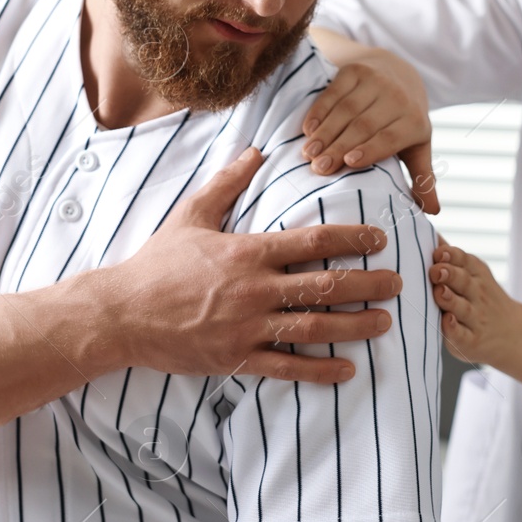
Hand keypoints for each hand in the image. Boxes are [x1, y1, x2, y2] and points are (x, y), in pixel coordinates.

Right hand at [104, 147, 400, 383]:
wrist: (122, 314)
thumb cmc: (156, 264)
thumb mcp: (190, 215)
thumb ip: (227, 184)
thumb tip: (254, 151)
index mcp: (247, 252)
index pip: (312, 240)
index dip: (352, 237)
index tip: (380, 238)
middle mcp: (254, 289)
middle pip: (324, 285)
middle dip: (368, 284)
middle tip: (399, 283)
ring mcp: (247, 326)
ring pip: (314, 328)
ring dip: (354, 326)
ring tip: (384, 323)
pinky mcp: (237, 357)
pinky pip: (287, 368)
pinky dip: (319, 370)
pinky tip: (347, 370)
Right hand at [300, 51, 439, 214]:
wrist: (399, 72)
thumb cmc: (405, 121)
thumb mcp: (417, 146)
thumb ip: (422, 177)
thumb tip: (433, 211)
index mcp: (415, 121)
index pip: (390, 137)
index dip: (370, 149)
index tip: (349, 163)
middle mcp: (397, 97)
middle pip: (363, 125)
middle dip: (339, 147)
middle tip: (319, 168)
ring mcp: (376, 80)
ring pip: (345, 110)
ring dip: (325, 133)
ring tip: (308, 154)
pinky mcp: (355, 70)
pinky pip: (333, 92)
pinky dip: (319, 111)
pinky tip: (307, 129)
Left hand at [430, 241, 519, 366]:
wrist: (511, 333)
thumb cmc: (479, 298)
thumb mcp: (473, 273)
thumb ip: (450, 256)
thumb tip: (424, 229)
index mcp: (476, 274)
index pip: (464, 260)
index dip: (451, 256)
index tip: (438, 252)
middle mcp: (477, 294)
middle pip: (463, 281)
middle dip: (449, 274)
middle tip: (435, 270)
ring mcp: (475, 318)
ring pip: (462, 307)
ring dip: (450, 299)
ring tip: (440, 293)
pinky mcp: (470, 340)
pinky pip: (462, 335)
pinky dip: (454, 329)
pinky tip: (447, 321)